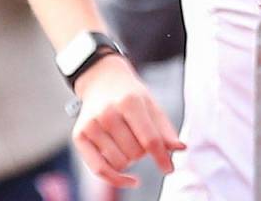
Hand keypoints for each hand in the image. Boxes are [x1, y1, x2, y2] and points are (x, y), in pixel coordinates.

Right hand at [72, 53, 185, 186]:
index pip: (149, 139)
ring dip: (130, 161)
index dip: (161, 157)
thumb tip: (181, 148)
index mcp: (130, 102)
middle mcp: (108, 113)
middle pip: (135, 153)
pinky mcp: (79, 136)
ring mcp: (91, 125)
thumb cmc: (131, 95)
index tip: (170, 169)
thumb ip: (165, 128)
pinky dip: (116, 180)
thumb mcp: (151, 104)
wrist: (102, 81)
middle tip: (140, 137)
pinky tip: (130, 179)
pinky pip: (99, 170)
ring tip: (128, 142)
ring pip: (119, 163)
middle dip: (143, 152)